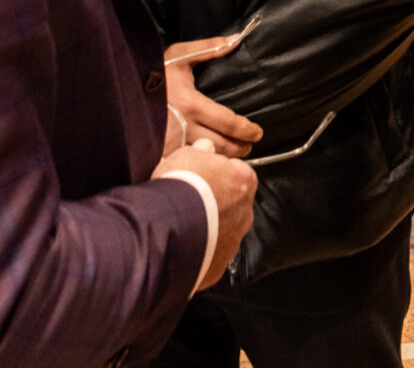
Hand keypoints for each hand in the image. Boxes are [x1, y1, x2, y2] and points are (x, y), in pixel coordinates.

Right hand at [155, 139, 255, 289]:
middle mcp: (245, 212)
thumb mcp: (187, 154)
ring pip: (222, 233)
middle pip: (231, 205)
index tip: (198, 179)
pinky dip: (199, 254)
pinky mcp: (218, 265)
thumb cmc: (180, 187)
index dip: (214, 175)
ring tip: (181, 228)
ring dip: (207, 230)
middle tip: (188, 204)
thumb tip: (206, 147)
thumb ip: (201, 150)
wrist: (169, 226)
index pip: (234, 174)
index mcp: (244, 181)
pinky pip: (210, 257)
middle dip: (213, 204)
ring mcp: (234, 241)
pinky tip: (180, 248)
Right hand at [164, 31, 262, 158]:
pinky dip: (200, 164)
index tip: (257, 132)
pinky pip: (186, 163)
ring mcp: (170, 143)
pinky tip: (207, 161)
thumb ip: (210, 48)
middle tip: (249, 147)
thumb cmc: (152, 71)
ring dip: (223, 158)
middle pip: (221, 145)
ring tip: (234, 154)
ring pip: (205, 157)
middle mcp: (182, 127)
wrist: (119, 89)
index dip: (247, 130)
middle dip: (240, 148)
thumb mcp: (180, 54)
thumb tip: (237, 39)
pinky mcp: (159, 153)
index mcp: (191, 104)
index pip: (229, 123)